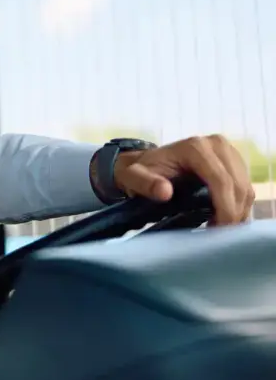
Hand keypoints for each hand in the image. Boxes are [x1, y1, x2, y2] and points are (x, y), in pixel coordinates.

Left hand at [112, 135, 254, 224]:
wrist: (146, 163)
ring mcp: (228, 151)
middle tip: (220, 235)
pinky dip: (240, 206)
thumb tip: (165, 192)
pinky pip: (245, 188)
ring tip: (221, 229)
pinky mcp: (234, 161)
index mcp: (196, 147)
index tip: (218, 229)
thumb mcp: (133, 177)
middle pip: (238, 184)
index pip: (220, 180)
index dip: (224, 207)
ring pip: (245, 187)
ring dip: (239, 211)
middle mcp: (216, 144)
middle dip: (233, 213)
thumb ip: (146, 184)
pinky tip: (226, 219)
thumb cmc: (140, 171)